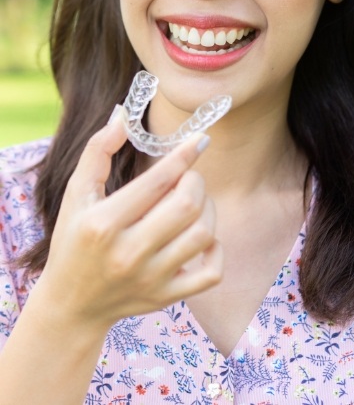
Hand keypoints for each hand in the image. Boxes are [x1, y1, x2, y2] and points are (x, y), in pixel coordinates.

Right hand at [37, 108, 222, 332]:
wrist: (71, 305)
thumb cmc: (73, 240)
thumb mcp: (76, 194)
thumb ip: (97, 151)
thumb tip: (123, 115)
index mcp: (103, 224)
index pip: (156, 182)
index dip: (184, 155)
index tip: (201, 138)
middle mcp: (127, 254)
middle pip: (187, 206)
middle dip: (195, 182)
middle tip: (187, 177)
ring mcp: (150, 279)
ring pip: (203, 234)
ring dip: (208, 209)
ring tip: (193, 203)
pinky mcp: (166, 297)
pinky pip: (211, 272)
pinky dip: (215, 250)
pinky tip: (202, 238)